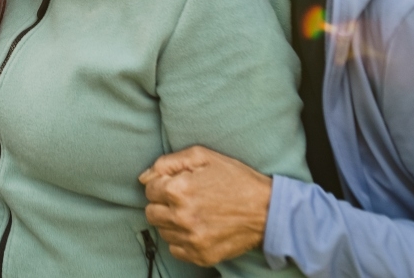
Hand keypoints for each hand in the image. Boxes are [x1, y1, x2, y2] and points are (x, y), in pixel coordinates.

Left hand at [138, 145, 271, 266]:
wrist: (268, 210)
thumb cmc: (236, 179)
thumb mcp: (204, 157)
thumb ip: (168, 163)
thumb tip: (144, 177)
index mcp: (178, 190)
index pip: (149, 189)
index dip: (163, 184)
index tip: (179, 184)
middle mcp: (181, 217)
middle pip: (151, 212)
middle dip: (163, 204)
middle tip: (184, 199)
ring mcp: (191, 239)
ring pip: (162, 231)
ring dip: (172, 222)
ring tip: (193, 212)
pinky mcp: (201, 255)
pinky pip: (175, 249)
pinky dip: (182, 239)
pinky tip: (197, 228)